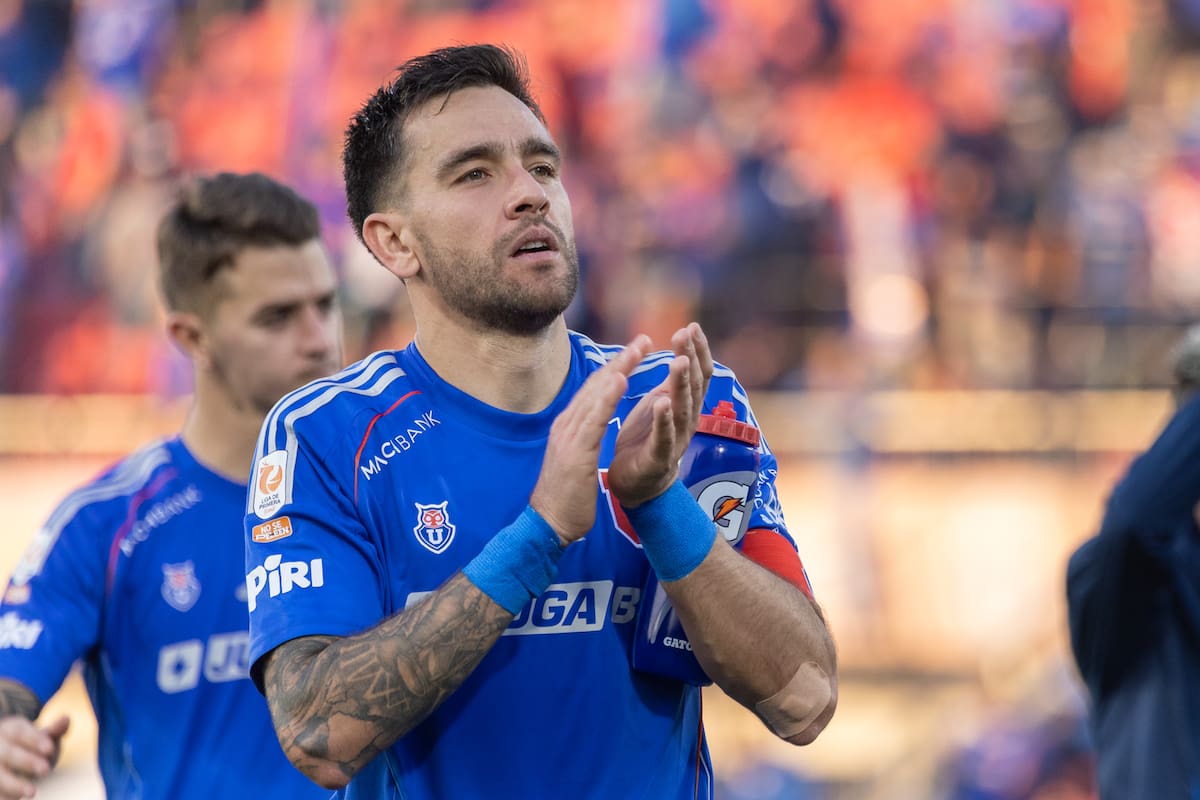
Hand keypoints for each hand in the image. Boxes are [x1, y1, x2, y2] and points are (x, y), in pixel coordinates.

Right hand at [0, 714, 67, 798]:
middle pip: (9, 753)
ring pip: (0, 775)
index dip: (35, 740)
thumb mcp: (42, 736)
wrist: (9, 756)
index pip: (21, 733)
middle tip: (46, 770)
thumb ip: (54, 730)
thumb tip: (66, 719)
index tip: (50, 749)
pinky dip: (5, 797)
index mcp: (10, 730)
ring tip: (33, 792)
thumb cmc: (30, 745)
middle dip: (27, 762)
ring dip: (14, 784)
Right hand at [530, 335, 652, 542]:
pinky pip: (594, 419)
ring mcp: (569, 437)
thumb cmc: (565, 496)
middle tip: (642, 339)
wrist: (549, 525)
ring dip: (617, 369)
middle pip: (595, 385)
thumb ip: (581, 437)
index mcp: (568, 427)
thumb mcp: (574, 459)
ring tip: (636, 350)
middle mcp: (566, 425)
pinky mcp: (575, 452)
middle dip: (620, 360)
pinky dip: (606, 397)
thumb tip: (589, 423)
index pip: (594, 391)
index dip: (615, 369)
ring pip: (595, 395)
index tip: (634, 351)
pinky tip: (620, 381)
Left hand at [608, 323, 712, 507]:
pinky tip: (661, 403)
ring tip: (678, 361)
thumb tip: (685, 353)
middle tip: (685, 334)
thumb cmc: (646, 440)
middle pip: (693, 387)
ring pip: (682, 409)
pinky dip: (664, 421)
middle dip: (690, 359)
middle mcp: (686, 422)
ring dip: (681, 384)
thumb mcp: (660, 405)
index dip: (697, 351)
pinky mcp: (658, 459)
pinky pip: (664, 438)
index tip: (691, 327)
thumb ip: (673, 384)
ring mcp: (675, 441)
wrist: (635, 485)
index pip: (698, 375)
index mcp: (685, 406)